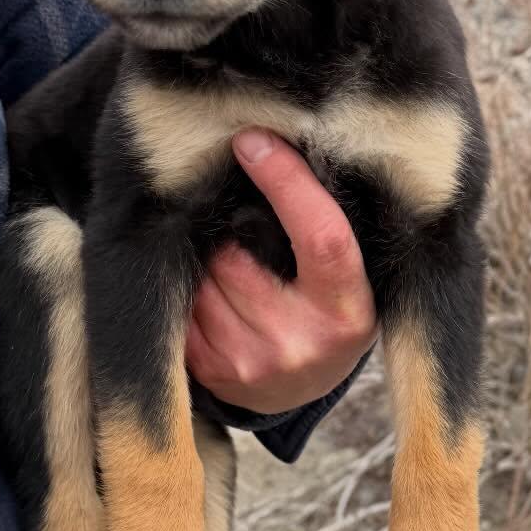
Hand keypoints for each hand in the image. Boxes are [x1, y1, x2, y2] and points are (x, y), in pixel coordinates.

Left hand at [185, 129, 376, 413]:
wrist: (307, 390)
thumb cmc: (328, 312)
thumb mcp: (347, 276)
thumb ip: (320, 226)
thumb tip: (267, 148)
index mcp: (347, 308)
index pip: (321, 234)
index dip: (286, 182)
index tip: (253, 140)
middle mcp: (303, 342)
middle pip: (237, 256)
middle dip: (231, 241)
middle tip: (246, 248)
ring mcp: (256, 363)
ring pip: (203, 281)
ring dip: (209, 269)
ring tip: (236, 283)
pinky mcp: (217, 375)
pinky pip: (184, 311)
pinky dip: (194, 299)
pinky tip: (217, 308)